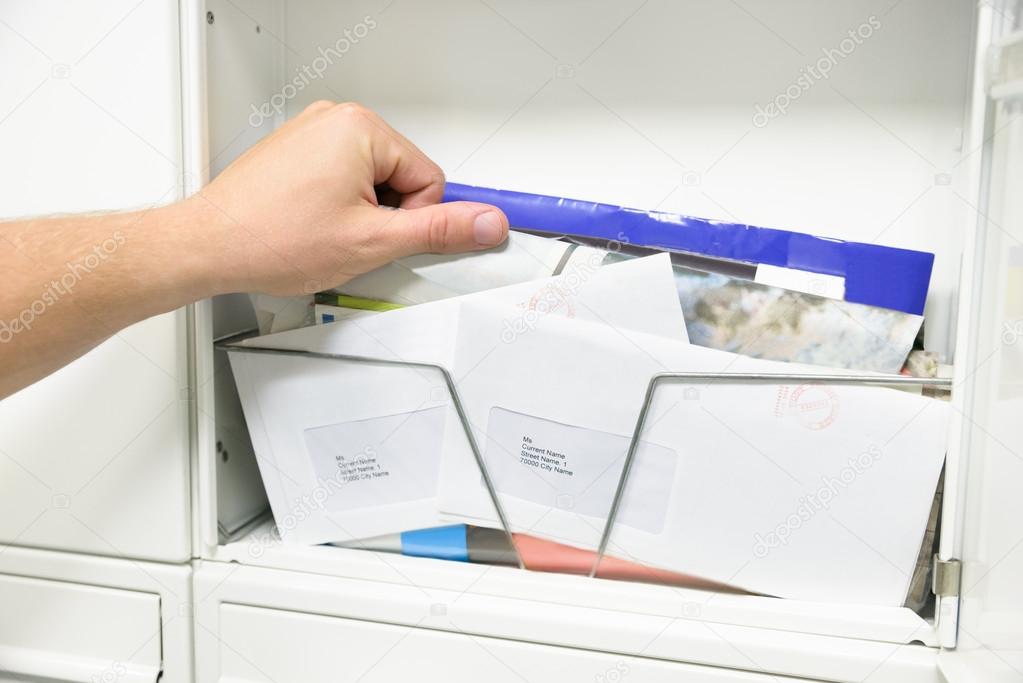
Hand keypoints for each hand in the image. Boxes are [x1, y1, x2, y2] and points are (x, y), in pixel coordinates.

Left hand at [192, 101, 508, 295]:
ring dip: (359, 214)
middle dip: (383, 216)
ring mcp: (312, 132)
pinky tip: (309, 226)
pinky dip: (335, 206)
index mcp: (360, 128)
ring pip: (370, 182)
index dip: (412, 221)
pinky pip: (341, 179)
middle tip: (347, 238)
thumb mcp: (372, 242)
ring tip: (321, 233)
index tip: (381, 238)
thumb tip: (487, 222)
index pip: (428, 179)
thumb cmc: (271, 237)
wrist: (208, 246)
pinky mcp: (295, 150)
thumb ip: (440, 230)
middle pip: (400, 177)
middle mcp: (335, 119)